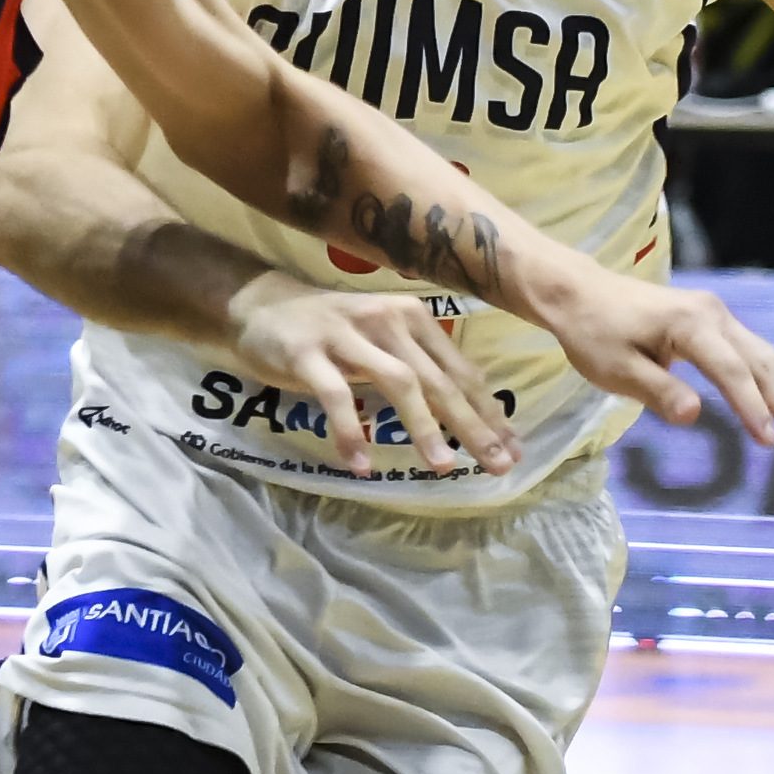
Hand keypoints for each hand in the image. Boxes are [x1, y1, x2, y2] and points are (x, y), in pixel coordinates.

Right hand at [224, 276, 513, 476]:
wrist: (261, 306)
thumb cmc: (331, 332)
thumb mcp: (382, 343)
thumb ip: (420, 369)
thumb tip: (471, 413)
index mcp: (413, 319)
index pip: (460, 371)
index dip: (488, 412)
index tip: (512, 450)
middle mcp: (388, 321)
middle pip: (438, 379)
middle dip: (471, 425)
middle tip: (495, 465)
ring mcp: (347, 335)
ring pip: (398, 382)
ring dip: (423, 426)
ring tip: (442, 467)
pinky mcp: (307, 353)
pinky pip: (335, 396)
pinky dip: (350, 431)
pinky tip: (361, 464)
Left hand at [540, 270, 773, 447]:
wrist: (580, 294)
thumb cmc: (592, 333)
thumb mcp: (614, 370)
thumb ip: (657, 391)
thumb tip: (694, 416)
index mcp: (690, 323)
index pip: (732, 372)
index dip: (753, 409)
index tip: (770, 442)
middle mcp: (713, 315)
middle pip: (762, 364)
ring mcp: (717, 317)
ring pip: (767, 357)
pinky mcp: (714, 324)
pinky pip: (754, 354)